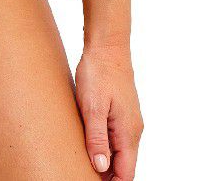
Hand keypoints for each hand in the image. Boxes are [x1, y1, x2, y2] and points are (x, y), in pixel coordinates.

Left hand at [75, 43, 142, 179]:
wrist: (107, 46)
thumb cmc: (99, 72)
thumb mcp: (92, 107)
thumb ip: (97, 138)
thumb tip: (101, 167)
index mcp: (128, 133)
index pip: (126, 173)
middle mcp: (132, 130)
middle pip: (124, 165)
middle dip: (107, 175)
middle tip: (82, 172)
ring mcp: (128, 121)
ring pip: (119, 152)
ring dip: (105, 161)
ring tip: (83, 162)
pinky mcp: (121, 112)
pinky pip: (115, 137)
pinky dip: (104, 146)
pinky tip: (88, 143)